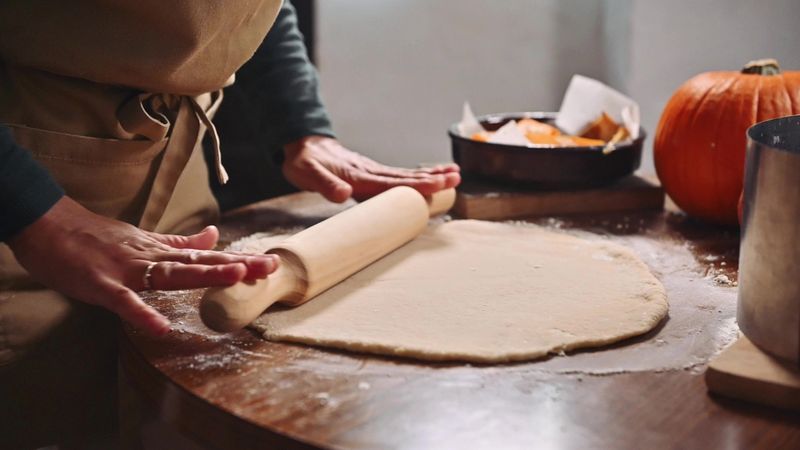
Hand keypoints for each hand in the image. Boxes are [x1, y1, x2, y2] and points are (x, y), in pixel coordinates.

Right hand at [7, 197, 278, 335]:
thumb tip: (213, 236)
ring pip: (170, 273)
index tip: (271, 262)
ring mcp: (126, 270)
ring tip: (236, 277)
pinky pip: (123, 302)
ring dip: (203, 275)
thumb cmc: (94, 237)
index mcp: (159, 251)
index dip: (238, 260)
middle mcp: (149, 257)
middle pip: (198, 263)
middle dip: (236, 266)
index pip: (205, 257)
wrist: (47, 225)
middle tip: (270, 267)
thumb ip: (178, 242)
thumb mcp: (142, 238)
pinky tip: (161, 326)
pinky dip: (141, 313)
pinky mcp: (100, 284)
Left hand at [282, 136, 460, 202]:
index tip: (435, 185)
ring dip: (430, 176)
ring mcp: (373, 172)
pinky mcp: (373, 175)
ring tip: (455, 176)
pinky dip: (418, 177)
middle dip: (431, 179)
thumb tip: (343, 194)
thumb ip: (325, 184)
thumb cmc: (304, 162)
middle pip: (405, 177)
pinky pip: (399, 177)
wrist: (304, 146)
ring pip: (406, 176)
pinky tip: (433, 178)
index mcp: (358, 174)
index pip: (390, 182)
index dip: (414, 185)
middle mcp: (370, 172)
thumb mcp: (307, 173)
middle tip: (455, 179)